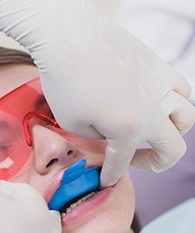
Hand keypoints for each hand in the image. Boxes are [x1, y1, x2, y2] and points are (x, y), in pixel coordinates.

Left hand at [0, 0, 194, 186]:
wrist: (69, 36)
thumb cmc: (65, 80)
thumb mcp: (73, 123)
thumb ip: (97, 137)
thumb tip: (109, 134)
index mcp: (129, 129)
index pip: (122, 162)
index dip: (111, 175)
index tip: (104, 181)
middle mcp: (153, 110)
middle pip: (173, 149)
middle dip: (154, 164)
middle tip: (134, 161)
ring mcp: (160, 85)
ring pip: (186, 118)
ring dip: (172, 133)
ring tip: (152, 133)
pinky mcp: (158, 65)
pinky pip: (181, 89)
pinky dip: (174, 103)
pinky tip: (157, 103)